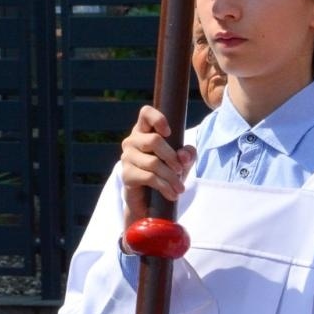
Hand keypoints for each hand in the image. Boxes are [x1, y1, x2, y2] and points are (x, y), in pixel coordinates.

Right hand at [120, 105, 195, 229]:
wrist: (150, 201)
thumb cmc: (166, 172)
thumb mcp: (182, 162)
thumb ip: (187, 154)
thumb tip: (183, 156)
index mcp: (144, 131)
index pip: (146, 113)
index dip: (158, 119)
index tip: (169, 132)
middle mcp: (132, 141)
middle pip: (154, 140)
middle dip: (172, 157)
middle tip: (181, 170)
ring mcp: (127, 157)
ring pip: (153, 162)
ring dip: (171, 177)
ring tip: (180, 188)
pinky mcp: (126, 175)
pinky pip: (149, 177)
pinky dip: (164, 187)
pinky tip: (172, 194)